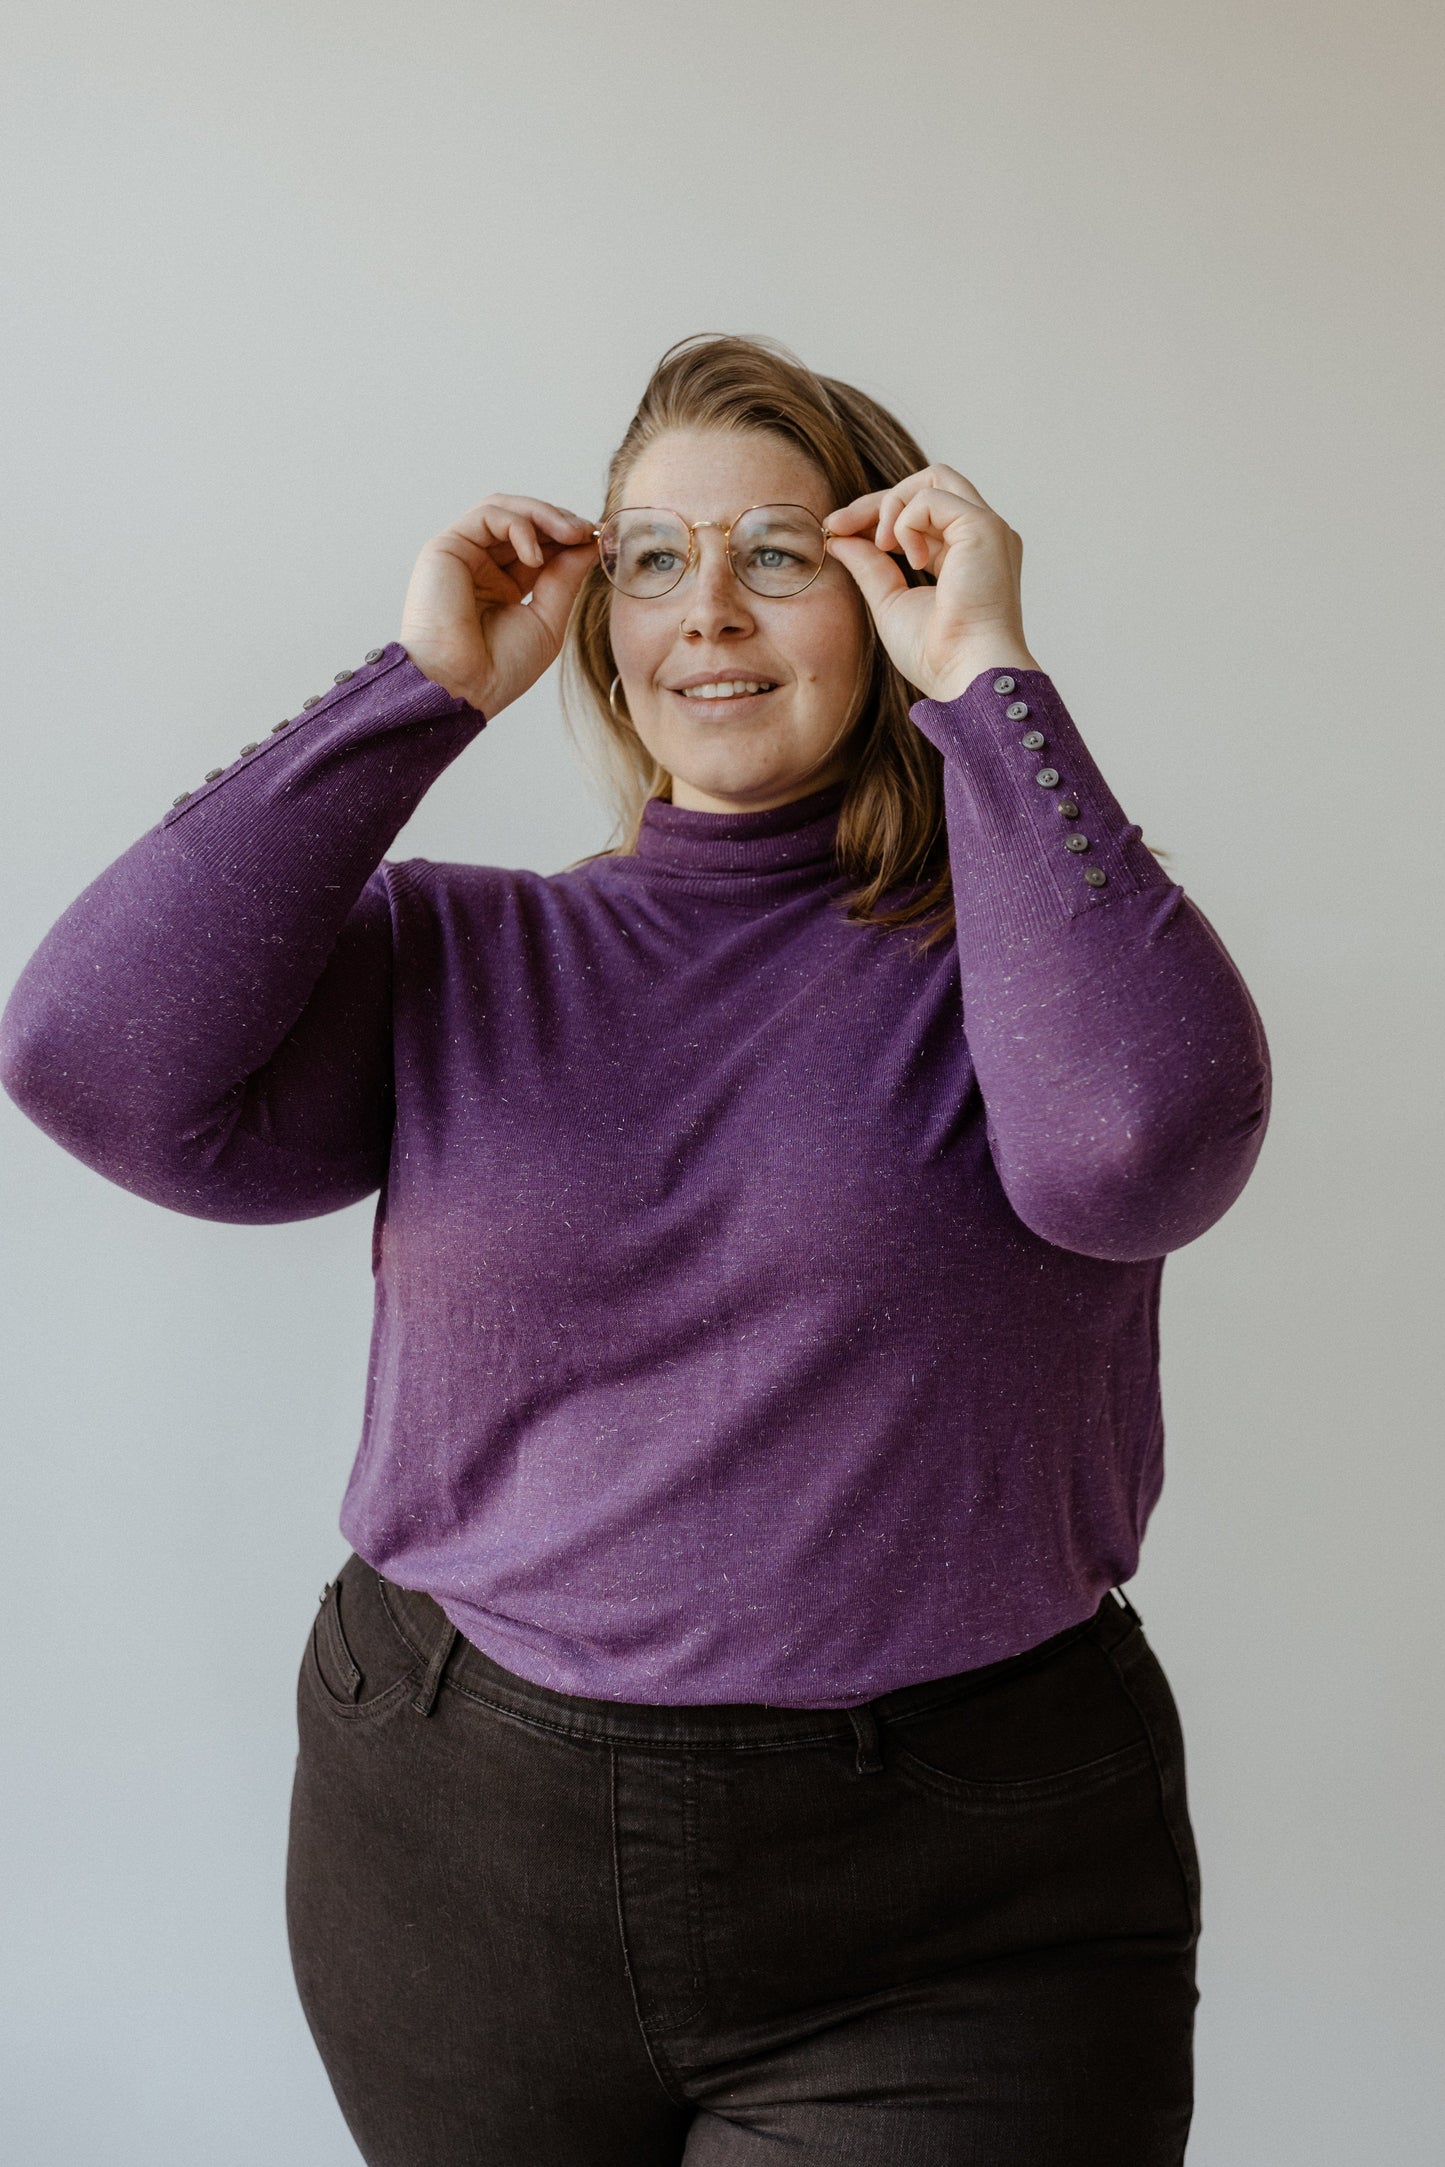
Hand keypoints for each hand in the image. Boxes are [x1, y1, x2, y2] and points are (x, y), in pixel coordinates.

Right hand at [400, 494, 596, 717]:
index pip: (540, 544)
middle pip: (524, 521)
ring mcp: (464, 554)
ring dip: (544, 515)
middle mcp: (482, 565)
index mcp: (504, 585)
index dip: (569, 537)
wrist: (463, 687)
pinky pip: (489, 515)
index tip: (598, 541)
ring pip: (506, 509)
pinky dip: (520, 527)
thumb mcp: (548, 619)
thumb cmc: (500, 667)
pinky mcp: (447, 546)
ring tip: (571, 534)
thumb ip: (565, 578)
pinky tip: (536, 557)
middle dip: (561, 521)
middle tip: (588, 532)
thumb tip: (589, 543)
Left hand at [824, 465, 1040, 701]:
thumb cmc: (937, 654)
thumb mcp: (890, 601)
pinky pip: (931, 497)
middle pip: (927, 484)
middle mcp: (981, 536)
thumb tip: (838, 537)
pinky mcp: (984, 527)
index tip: (837, 531)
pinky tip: (912, 560)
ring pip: (933, 479)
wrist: (966, 676)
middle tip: (840, 526)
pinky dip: (907, 521)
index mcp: (966, 554)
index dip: (877, 515)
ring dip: (891, 506)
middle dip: (878, 500)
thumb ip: (869, 566)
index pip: (920, 513)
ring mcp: (987, 529)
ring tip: (882, 548)